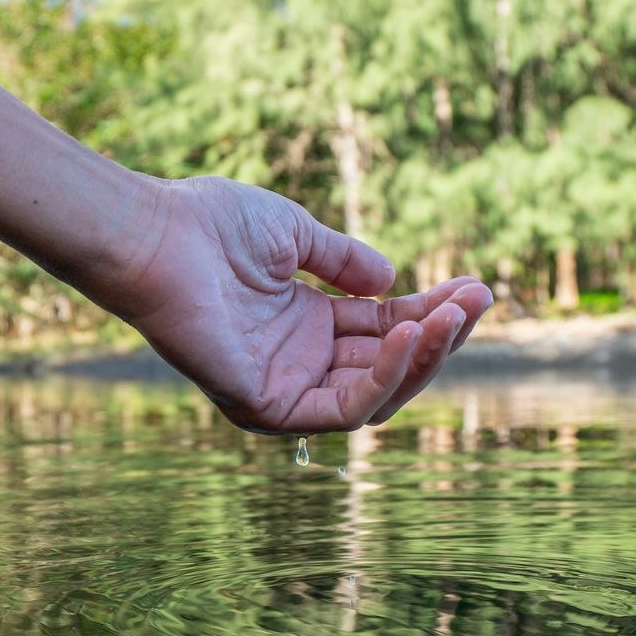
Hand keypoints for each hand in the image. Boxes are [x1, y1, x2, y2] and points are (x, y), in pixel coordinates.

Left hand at [93, 176, 492, 433]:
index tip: (477, 288)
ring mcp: (282, 388)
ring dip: (421, 357)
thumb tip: (396, 281)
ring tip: (453, 318)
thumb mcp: (295, 236)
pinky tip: (410, 335)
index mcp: (303, 323)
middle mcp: (296, 361)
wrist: (156, 235)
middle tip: (478, 300)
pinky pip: (343, 407)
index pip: (383, 329)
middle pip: (387, 365)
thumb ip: (346, 262)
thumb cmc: (211, 226)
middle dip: (438, 335)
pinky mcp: (265, 409)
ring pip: (375, 394)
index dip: (431, 311)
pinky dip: (384, 376)